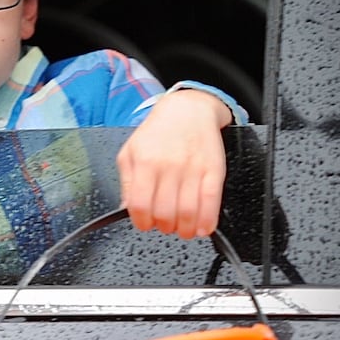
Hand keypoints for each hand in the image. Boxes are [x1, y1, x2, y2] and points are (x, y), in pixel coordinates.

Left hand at [116, 89, 231, 238]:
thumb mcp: (130, 151)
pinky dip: (207, 221)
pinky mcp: (214, 170)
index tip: (144, 224)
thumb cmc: (158, 132)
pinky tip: (202, 227)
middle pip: (164, 212)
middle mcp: (169, 166)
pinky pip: (211, 202)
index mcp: (145, 162)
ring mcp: (193, 168)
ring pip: (188, 212)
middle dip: (163, 227)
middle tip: (164, 225)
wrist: (188, 110)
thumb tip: (126, 208)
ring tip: (181, 229)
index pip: (139, 205)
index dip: (141, 222)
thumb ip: (127, 182)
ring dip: (184, 229)